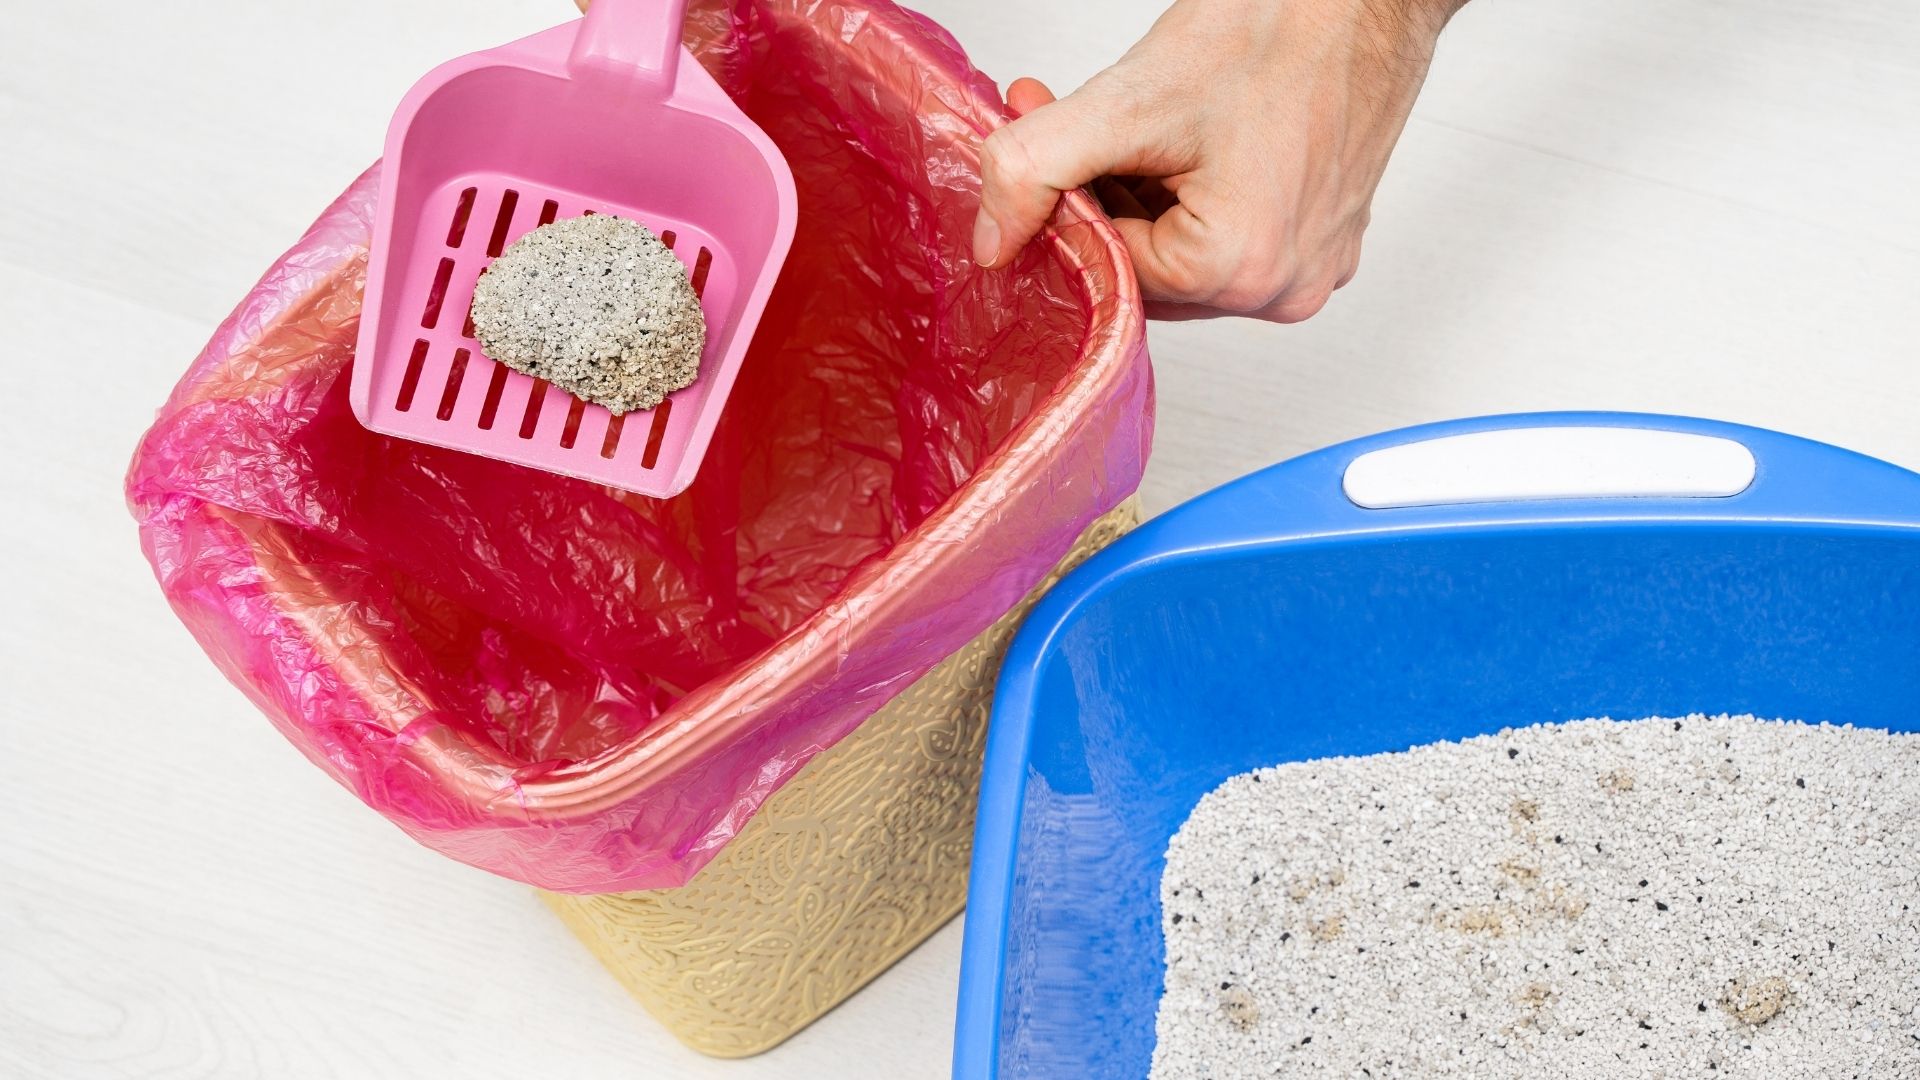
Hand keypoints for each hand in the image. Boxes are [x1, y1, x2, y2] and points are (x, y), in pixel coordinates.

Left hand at [973, 0, 1464, 321]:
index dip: (1062, 206)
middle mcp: (1285, 287)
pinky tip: (1184, 138)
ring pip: (1181, 253)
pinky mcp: (1322, 236)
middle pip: (1146, 271)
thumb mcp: (1129, 102)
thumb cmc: (1280, 31)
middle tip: (1070, 121)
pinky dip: (1189, 192)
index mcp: (1240, 270)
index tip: (1037, 141)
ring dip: (1139, 193)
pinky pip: (1227, 235)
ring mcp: (1311, 264)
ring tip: (1133, 122)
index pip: (1108, 271)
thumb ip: (1037, 169)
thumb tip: (993, 237)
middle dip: (1097, 198)